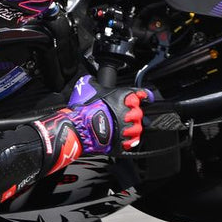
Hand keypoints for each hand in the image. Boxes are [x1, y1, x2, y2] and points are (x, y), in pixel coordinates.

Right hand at [36, 75, 150, 172]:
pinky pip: (132, 141)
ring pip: (137, 127)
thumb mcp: (86, 87)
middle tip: (122, 114)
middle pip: (139, 112)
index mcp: (123, 97)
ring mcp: (127, 128)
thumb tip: (90, 80)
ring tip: (122, 126)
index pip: (140, 94)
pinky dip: (128, 140)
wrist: (78, 128)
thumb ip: (92, 82)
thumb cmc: (83, 109)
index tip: (143, 97)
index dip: (141, 95)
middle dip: (132, 113)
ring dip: (131, 126)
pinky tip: (122, 137)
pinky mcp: (122, 141)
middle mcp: (128, 112)